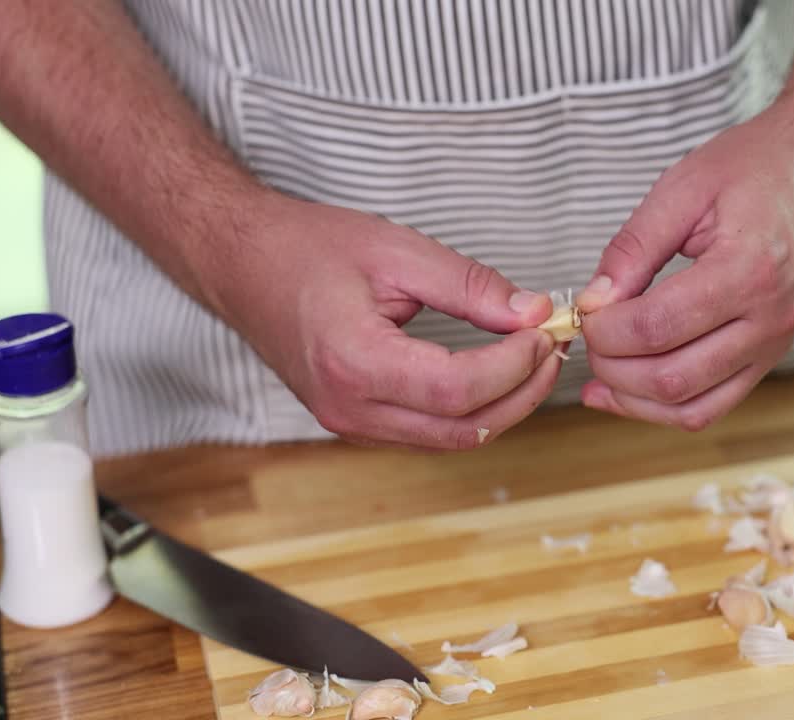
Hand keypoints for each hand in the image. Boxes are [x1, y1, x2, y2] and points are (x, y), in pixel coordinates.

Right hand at [212, 196, 559, 449]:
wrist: (241, 264)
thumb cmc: (307, 248)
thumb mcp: (396, 250)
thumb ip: (469, 286)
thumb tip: (531, 312)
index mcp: (353, 361)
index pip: (457, 388)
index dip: (513, 366)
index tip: (542, 330)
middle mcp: (349, 407)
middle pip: (461, 427)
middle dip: (521, 393)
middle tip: (552, 350)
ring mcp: (348, 423)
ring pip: (449, 440)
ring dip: (501, 407)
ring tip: (532, 361)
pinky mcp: (354, 423)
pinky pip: (427, 434)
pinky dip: (470, 413)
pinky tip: (494, 377)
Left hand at [575, 106, 793, 430]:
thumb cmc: (755, 169)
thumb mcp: (682, 189)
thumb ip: (632, 249)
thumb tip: (593, 302)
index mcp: (749, 270)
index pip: (655, 327)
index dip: (604, 328)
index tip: (585, 309)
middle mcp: (769, 319)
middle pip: (670, 377)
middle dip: (611, 365)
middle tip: (588, 333)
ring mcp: (774, 346)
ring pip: (690, 408)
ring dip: (632, 399)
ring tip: (599, 370)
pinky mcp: (769, 359)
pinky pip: (711, 408)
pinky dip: (662, 409)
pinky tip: (624, 392)